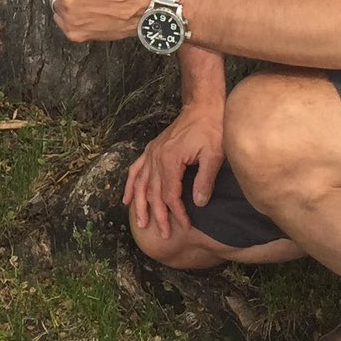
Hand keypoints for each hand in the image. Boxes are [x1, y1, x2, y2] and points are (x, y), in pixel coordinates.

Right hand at [123, 103, 225, 239]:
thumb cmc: (212, 128)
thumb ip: (205, 179)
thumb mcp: (214, 154)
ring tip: (141, 223)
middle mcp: (156, 158)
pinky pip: (136, 169)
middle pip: (153, 193)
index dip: (177, 212)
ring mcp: (152, 153)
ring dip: (140, 204)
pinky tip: (126, 198)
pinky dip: (130, 185)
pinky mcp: (152, 149)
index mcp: (170, 160)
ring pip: (140, 184)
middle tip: (163, 235)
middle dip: (158, 215)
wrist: (203, 106)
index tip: (185, 226)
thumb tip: (198, 203)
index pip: (170, 194)